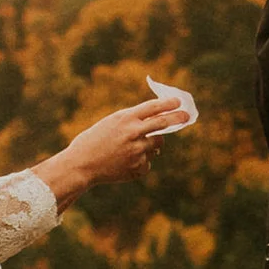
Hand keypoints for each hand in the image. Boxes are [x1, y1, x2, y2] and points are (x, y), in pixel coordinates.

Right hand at [39, 95, 178, 207]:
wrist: (81, 165)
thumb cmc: (93, 141)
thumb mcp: (110, 123)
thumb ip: (132, 121)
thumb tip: (156, 121)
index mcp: (125, 118)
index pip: (153, 107)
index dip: (168, 103)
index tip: (178, 101)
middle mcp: (133, 133)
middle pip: (163, 123)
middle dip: (178, 118)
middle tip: (187, 116)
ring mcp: (137, 151)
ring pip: (157, 144)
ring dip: (152, 143)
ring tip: (132, 146)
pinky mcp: (137, 167)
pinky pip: (147, 161)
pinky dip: (140, 160)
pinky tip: (123, 161)